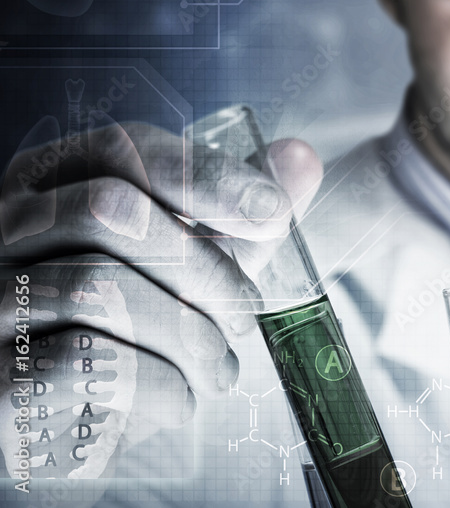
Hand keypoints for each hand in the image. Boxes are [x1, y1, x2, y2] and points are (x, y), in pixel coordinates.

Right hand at [0, 119, 321, 484]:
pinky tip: (182, 398)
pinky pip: (86, 363)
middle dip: (205, 268)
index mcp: (52, 184)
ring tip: (221, 365)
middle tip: (247, 315)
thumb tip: (300, 158)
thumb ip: (239, 213)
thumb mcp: (193, 260)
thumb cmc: (136, 325)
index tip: (274, 216)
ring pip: (101, 288)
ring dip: (191, 335)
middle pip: (111, 210)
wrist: (74, 421)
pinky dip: (160, 384)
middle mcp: (6, 230)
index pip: (122, 148)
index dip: (207, 176)